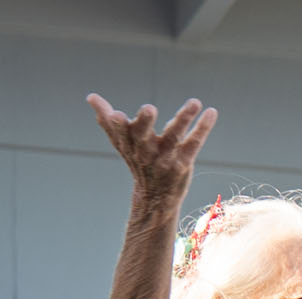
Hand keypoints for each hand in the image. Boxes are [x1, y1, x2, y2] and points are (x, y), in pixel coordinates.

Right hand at [87, 94, 216, 203]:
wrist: (155, 198)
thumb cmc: (137, 162)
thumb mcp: (121, 143)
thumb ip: (107, 121)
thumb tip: (90, 97)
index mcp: (129, 144)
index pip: (120, 132)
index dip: (116, 125)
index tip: (115, 114)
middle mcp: (146, 151)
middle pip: (143, 136)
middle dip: (144, 123)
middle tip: (148, 109)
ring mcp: (166, 158)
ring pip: (174, 136)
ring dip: (183, 118)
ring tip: (195, 102)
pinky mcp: (184, 162)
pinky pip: (194, 143)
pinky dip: (202, 128)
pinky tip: (211, 112)